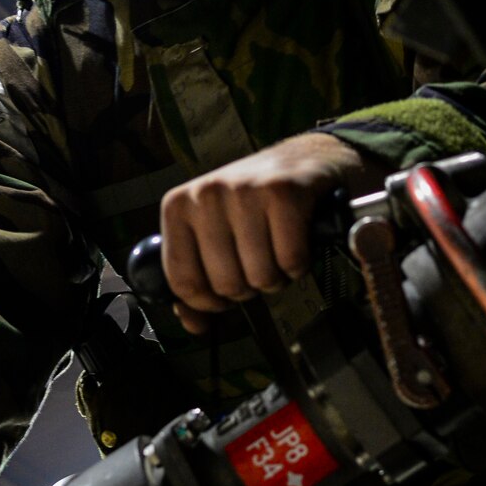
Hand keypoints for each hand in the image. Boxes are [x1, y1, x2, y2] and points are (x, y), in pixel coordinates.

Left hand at [160, 132, 383, 334]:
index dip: (209, 302)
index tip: (225, 294)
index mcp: (178, 206)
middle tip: (260, 263)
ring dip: (277, 276)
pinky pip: (290, 260)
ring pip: (260, 276)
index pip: (183, 282)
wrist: (306, 161)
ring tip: (279, 251)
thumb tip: (195, 325)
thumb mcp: (215, 234)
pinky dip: (300, 263)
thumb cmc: (257, 205)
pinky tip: (298, 241)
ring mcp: (245, 190)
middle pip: (226, 285)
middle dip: (250, 287)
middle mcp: (206, 193)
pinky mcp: (284, 192)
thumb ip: (198, 281)